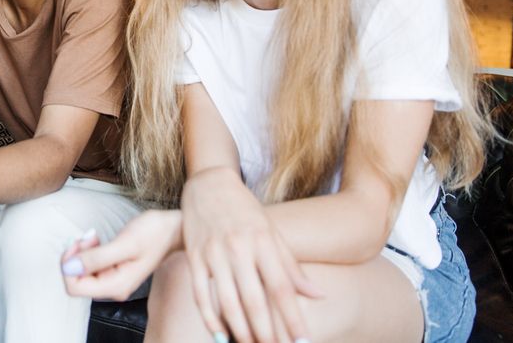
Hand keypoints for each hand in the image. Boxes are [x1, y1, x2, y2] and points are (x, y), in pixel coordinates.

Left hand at [62, 209, 182, 300]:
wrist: (172, 229)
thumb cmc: (154, 234)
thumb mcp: (125, 243)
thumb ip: (97, 258)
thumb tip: (70, 267)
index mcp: (116, 286)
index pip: (74, 287)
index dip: (68, 266)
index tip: (76, 243)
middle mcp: (113, 288)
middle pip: (76, 281)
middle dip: (75, 257)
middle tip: (87, 238)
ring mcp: (113, 280)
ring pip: (81, 272)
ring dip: (81, 252)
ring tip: (94, 237)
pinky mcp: (113, 270)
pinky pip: (90, 265)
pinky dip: (88, 250)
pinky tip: (96, 239)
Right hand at [182, 168, 321, 342]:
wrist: (209, 184)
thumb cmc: (245, 210)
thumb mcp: (273, 232)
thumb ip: (292, 266)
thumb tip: (318, 295)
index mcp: (264, 242)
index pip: (281, 288)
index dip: (293, 319)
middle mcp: (239, 248)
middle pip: (255, 300)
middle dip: (267, 334)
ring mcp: (214, 252)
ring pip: (228, 301)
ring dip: (240, 331)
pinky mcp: (194, 256)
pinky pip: (201, 293)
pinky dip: (210, 317)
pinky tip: (220, 335)